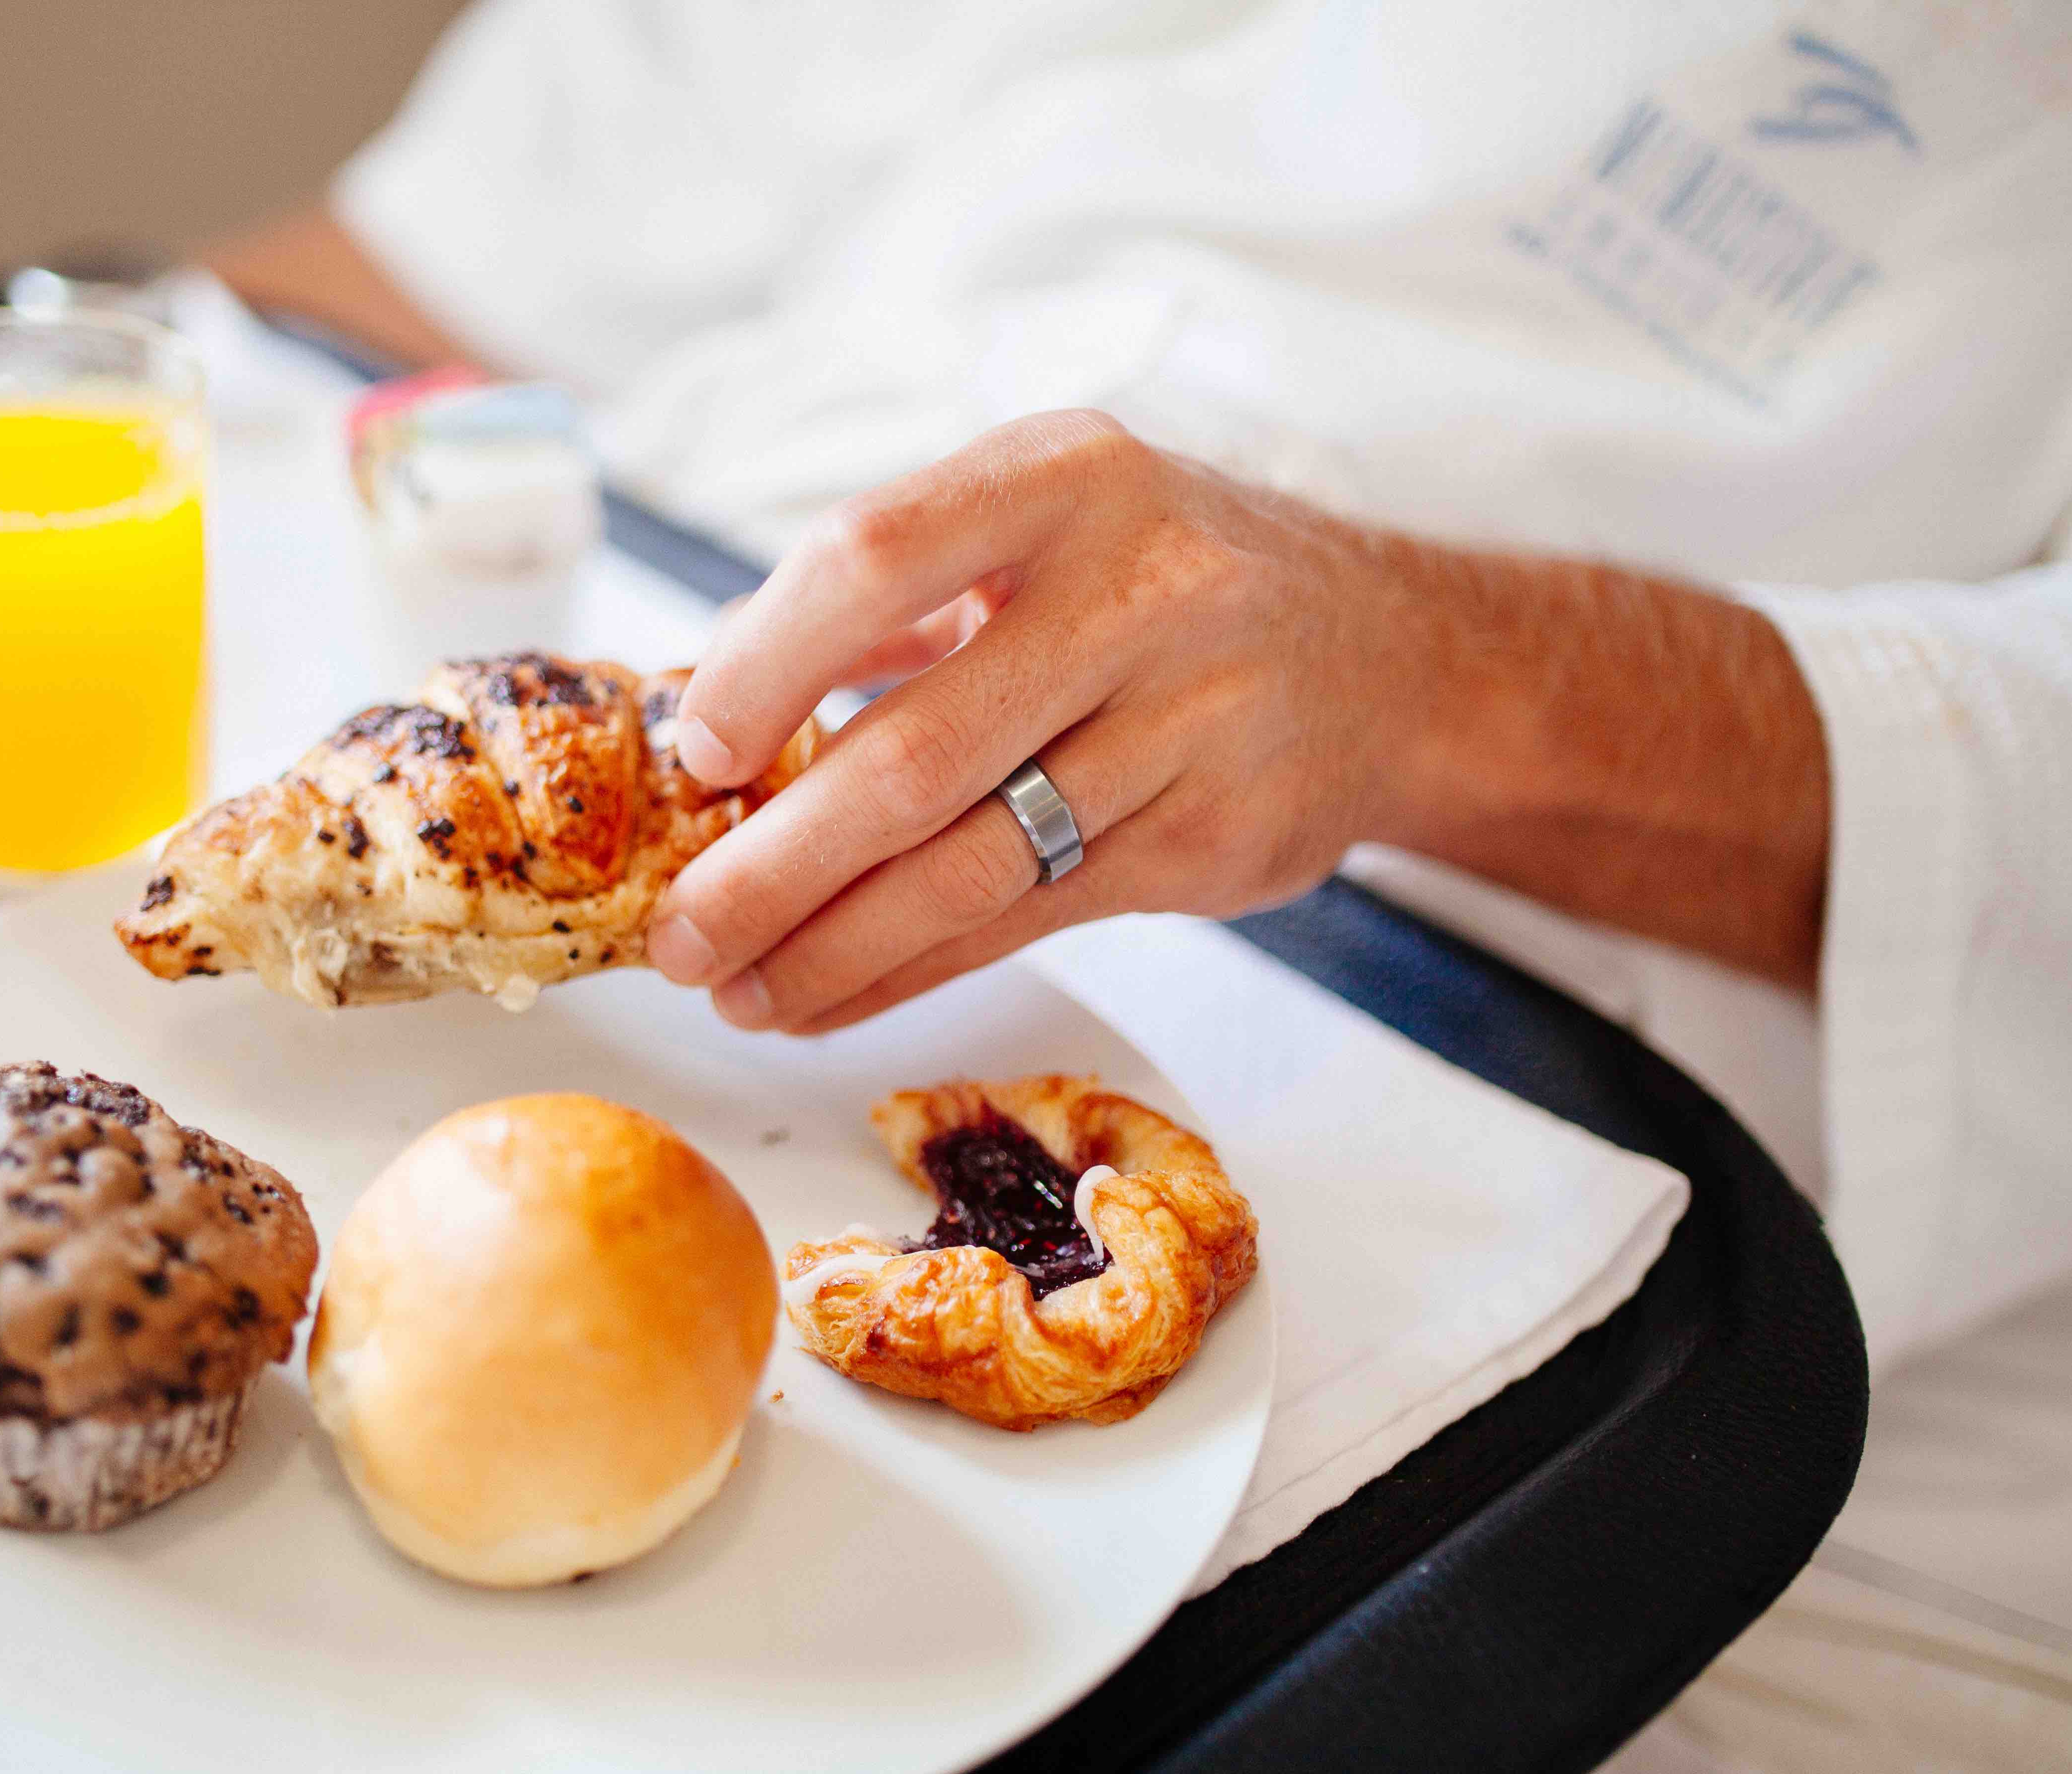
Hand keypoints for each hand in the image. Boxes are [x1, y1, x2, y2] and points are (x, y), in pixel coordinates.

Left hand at [645, 409, 1828, 1029]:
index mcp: (1063, 477)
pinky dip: (907, 972)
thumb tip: (705, 708)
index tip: (694, 754)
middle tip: (674, 934)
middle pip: (915, 752)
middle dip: (773, 864)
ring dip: (830, 946)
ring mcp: (1189, 722)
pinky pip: (1026, 921)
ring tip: (730, 988)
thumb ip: (890, 601)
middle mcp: (1138, 589)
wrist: (1397, 657)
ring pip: (971, 864)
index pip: (875, 557)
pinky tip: (823, 998)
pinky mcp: (1211, 838)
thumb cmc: (1165, 582)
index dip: (764, 662)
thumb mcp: (1043, 525)